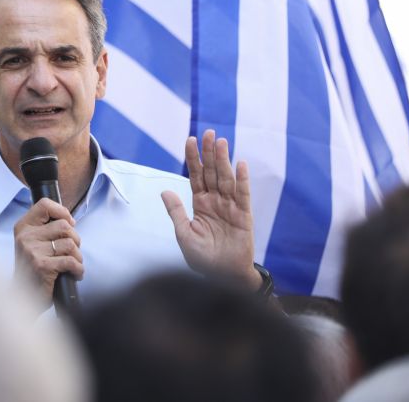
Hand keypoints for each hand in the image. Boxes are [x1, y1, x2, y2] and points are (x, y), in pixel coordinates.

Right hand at [13, 198, 83, 305]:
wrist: (21, 296)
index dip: (62, 212)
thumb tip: (70, 220)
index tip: (69, 223)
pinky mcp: (42, 266)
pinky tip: (75, 273)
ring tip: (73, 264)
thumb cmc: (32, 268)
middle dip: (75, 239)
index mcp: (23, 227)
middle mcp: (25, 236)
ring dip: (78, 256)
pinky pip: (71, 261)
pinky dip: (78, 268)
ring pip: (70, 244)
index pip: (44, 205)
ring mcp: (32, 251)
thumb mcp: (33, 242)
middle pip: (64, 226)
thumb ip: (46, 228)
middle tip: (72, 251)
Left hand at [161, 129, 259, 287]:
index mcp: (200, 204)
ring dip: (223, 160)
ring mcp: (230, 207)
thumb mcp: (184, 234)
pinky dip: (242, 179)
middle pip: (211, 172)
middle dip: (209, 152)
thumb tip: (164, 190)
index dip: (193, 158)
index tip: (190, 139)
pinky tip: (241, 164)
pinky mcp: (243, 216)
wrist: (223, 277)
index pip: (196, 176)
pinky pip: (243, 194)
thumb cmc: (203, 259)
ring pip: (226, 178)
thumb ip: (176, 212)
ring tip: (221, 141)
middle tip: (208, 132)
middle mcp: (215, 201)